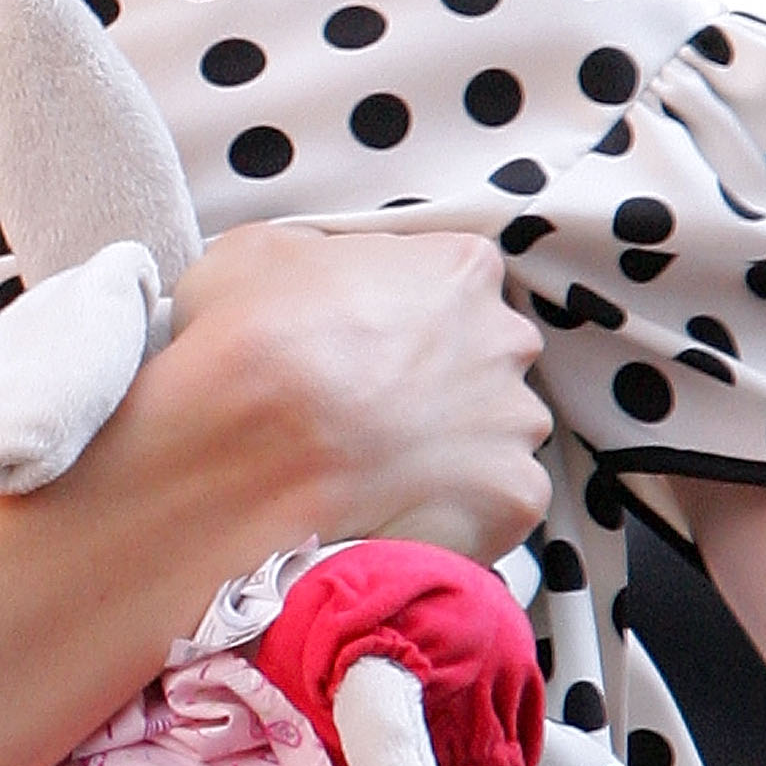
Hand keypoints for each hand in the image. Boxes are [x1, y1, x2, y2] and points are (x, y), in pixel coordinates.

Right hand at [156, 224, 548, 565]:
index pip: (448, 283)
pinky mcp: (514, 498)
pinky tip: (393, 512)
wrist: (249, 446)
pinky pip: (493, 506)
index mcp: (459, 269)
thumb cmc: (252, 340)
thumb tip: (312, 280)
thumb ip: (311, 256)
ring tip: (375, 470)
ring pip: (492, 435)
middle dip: (436, 381)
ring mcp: (516, 423)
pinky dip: (451, 512)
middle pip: (482, 358)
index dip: (398, 315)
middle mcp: (506, 340)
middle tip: (366, 408)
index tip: (360, 342)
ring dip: (448, 449)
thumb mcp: (251, 254)